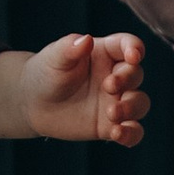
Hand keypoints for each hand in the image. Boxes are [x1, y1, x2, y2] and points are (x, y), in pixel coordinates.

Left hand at [18, 31, 149, 146]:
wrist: (33, 104)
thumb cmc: (46, 73)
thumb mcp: (54, 57)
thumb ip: (70, 48)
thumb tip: (86, 39)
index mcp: (105, 53)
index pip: (128, 45)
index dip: (135, 48)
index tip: (133, 56)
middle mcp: (116, 76)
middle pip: (136, 74)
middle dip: (128, 80)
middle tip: (108, 86)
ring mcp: (116, 101)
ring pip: (140, 103)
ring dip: (132, 107)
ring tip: (112, 113)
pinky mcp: (111, 125)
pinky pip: (132, 131)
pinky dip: (131, 134)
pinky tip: (117, 134)